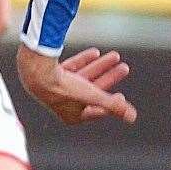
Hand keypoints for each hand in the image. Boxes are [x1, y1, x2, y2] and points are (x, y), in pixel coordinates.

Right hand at [16, 43, 136, 125]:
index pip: (96, 110)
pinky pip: (72, 67)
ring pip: (84, 77)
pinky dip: (84, 60)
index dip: (111, 104)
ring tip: (116, 55)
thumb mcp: (93, 97)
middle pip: (93, 91)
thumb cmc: (65, 89)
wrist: (38, 72)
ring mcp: (57, 88)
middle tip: (125, 67)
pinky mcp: (52, 74)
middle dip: (110, 78)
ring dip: (101, 66)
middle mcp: (64, 104)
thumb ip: (113, 106)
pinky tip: (95, 52)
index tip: (122, 96)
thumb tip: (132, 117)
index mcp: (72, 116)